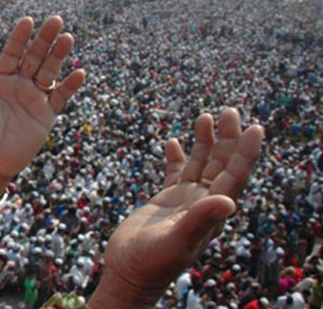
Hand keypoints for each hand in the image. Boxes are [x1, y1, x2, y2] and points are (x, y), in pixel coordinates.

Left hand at [0, 16, 84, 194]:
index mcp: (0, 79)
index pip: (12, 53)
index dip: (20, 38)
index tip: (28, 21)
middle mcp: (19, 84)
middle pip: (34, 57)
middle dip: (44, 39)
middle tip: (56, 20)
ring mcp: (34, 98)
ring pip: (49, 71)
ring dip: (59, 55)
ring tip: (68, 37)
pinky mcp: (46, 114)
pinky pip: (60, 97)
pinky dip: (70, 86)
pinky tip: (79, 73)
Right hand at [90, 108, 263, 307]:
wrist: (129, 274)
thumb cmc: (152, 263)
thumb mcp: (176, 241)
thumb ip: (200, 220)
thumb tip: (229, 202)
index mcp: (211, 211)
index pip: (235, 176)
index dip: (247, 152)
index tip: (255, 128)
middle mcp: (202, 203)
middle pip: (222, 164)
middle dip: (228, 138)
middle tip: (230, 111)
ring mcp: (184, 201)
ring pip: (200, 164)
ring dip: (206, 141)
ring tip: (206, 116)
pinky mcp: (164, 201)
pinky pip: (175, 173)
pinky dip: (176, 157)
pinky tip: (172, 142)